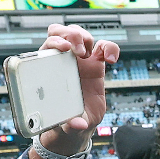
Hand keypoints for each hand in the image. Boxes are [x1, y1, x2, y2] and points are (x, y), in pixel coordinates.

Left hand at [32, 24, 119, 158]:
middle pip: (62, 33)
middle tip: (78, 50)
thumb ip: (70, 124)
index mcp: (49, 71)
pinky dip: (110, 48)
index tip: (64, 49)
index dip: (55, 42)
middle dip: (69, 35)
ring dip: (85, 37)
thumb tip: (77, 124)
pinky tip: (111, 59)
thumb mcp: (65, 125)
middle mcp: (62, 62)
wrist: (77, 125)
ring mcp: (80, 61)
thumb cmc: (63, 122)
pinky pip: (105, 47)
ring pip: (80, 35)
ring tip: (88, 54)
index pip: (48, 46)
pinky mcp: (96, 64)